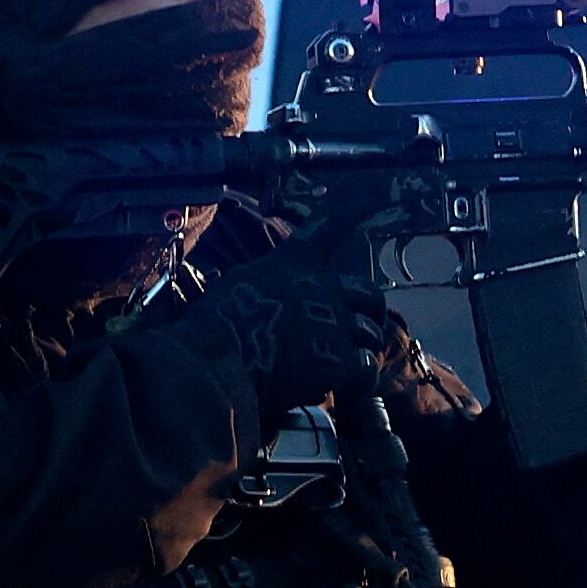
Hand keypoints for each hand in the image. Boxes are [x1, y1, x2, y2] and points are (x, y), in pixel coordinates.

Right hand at [191, 201, 398, 421]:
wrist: (217, 357)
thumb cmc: (215, 323)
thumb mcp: (240, 284)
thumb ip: (268, 285)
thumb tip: (269, 296)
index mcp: (294, 264)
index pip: (328, 229)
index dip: (350, 212)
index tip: (367, 199)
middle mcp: (323, 287)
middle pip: (368, 293)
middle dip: (370, 310)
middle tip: (364, 324)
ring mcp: (336, 322)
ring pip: (371, 334)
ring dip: (360, 350)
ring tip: (345, 367)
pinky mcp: (340, 360)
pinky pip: (366, 369)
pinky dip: (360, 380)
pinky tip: (348, 388)